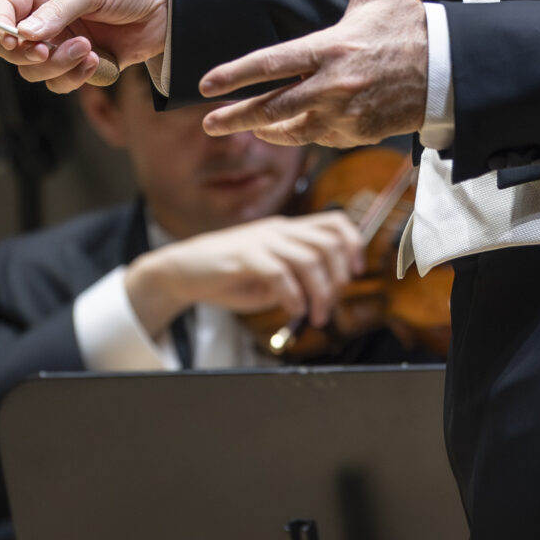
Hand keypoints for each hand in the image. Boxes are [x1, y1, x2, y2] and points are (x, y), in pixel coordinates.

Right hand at [0, 0, 172, 92]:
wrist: (171, 6)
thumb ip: (59, 10)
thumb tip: (26, 34)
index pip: (3, 8)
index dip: (0, 26)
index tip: (14, 40)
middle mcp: (45, 16)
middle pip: (12, 47)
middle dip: (29, 54)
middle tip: (47, 51)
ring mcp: (62, 42)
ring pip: (35, 70)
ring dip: (58, 66)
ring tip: (88, 50)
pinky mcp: (81, 63)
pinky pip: (62, 81)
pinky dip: (75, 77)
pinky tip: (98, 61)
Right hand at [122, 211, 364, 334]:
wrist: (183, 271)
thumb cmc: (230, 275)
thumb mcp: (271, 274)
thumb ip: (297, 278)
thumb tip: (325, 294)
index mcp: (288, 230)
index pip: (334, 223)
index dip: (353, 244)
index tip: (356, 271)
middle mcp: (279, 230)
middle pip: (328, 244)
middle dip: (338, 278)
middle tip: (331, 305)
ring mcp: (262, 241)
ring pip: (309, 260)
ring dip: (319, 293)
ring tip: (315, 317)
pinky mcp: (245, 256)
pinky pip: (280, 274)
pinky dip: (293, 296)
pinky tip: (293, 311)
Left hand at [198, 0, 428, 148]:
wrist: (450, 67)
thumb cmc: (409, 23)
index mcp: (331, 48)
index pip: (271, 64)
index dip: (234, 76)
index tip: (206, 85)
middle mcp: (333, 85)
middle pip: (271, 108)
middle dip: (235, 117)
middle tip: (208, 124)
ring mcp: (346, 114)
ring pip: (292, 130)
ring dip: (265, 130)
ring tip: (247, 126)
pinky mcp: (359, 133)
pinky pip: (319, 138)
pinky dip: (301, 134)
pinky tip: (289, 129)